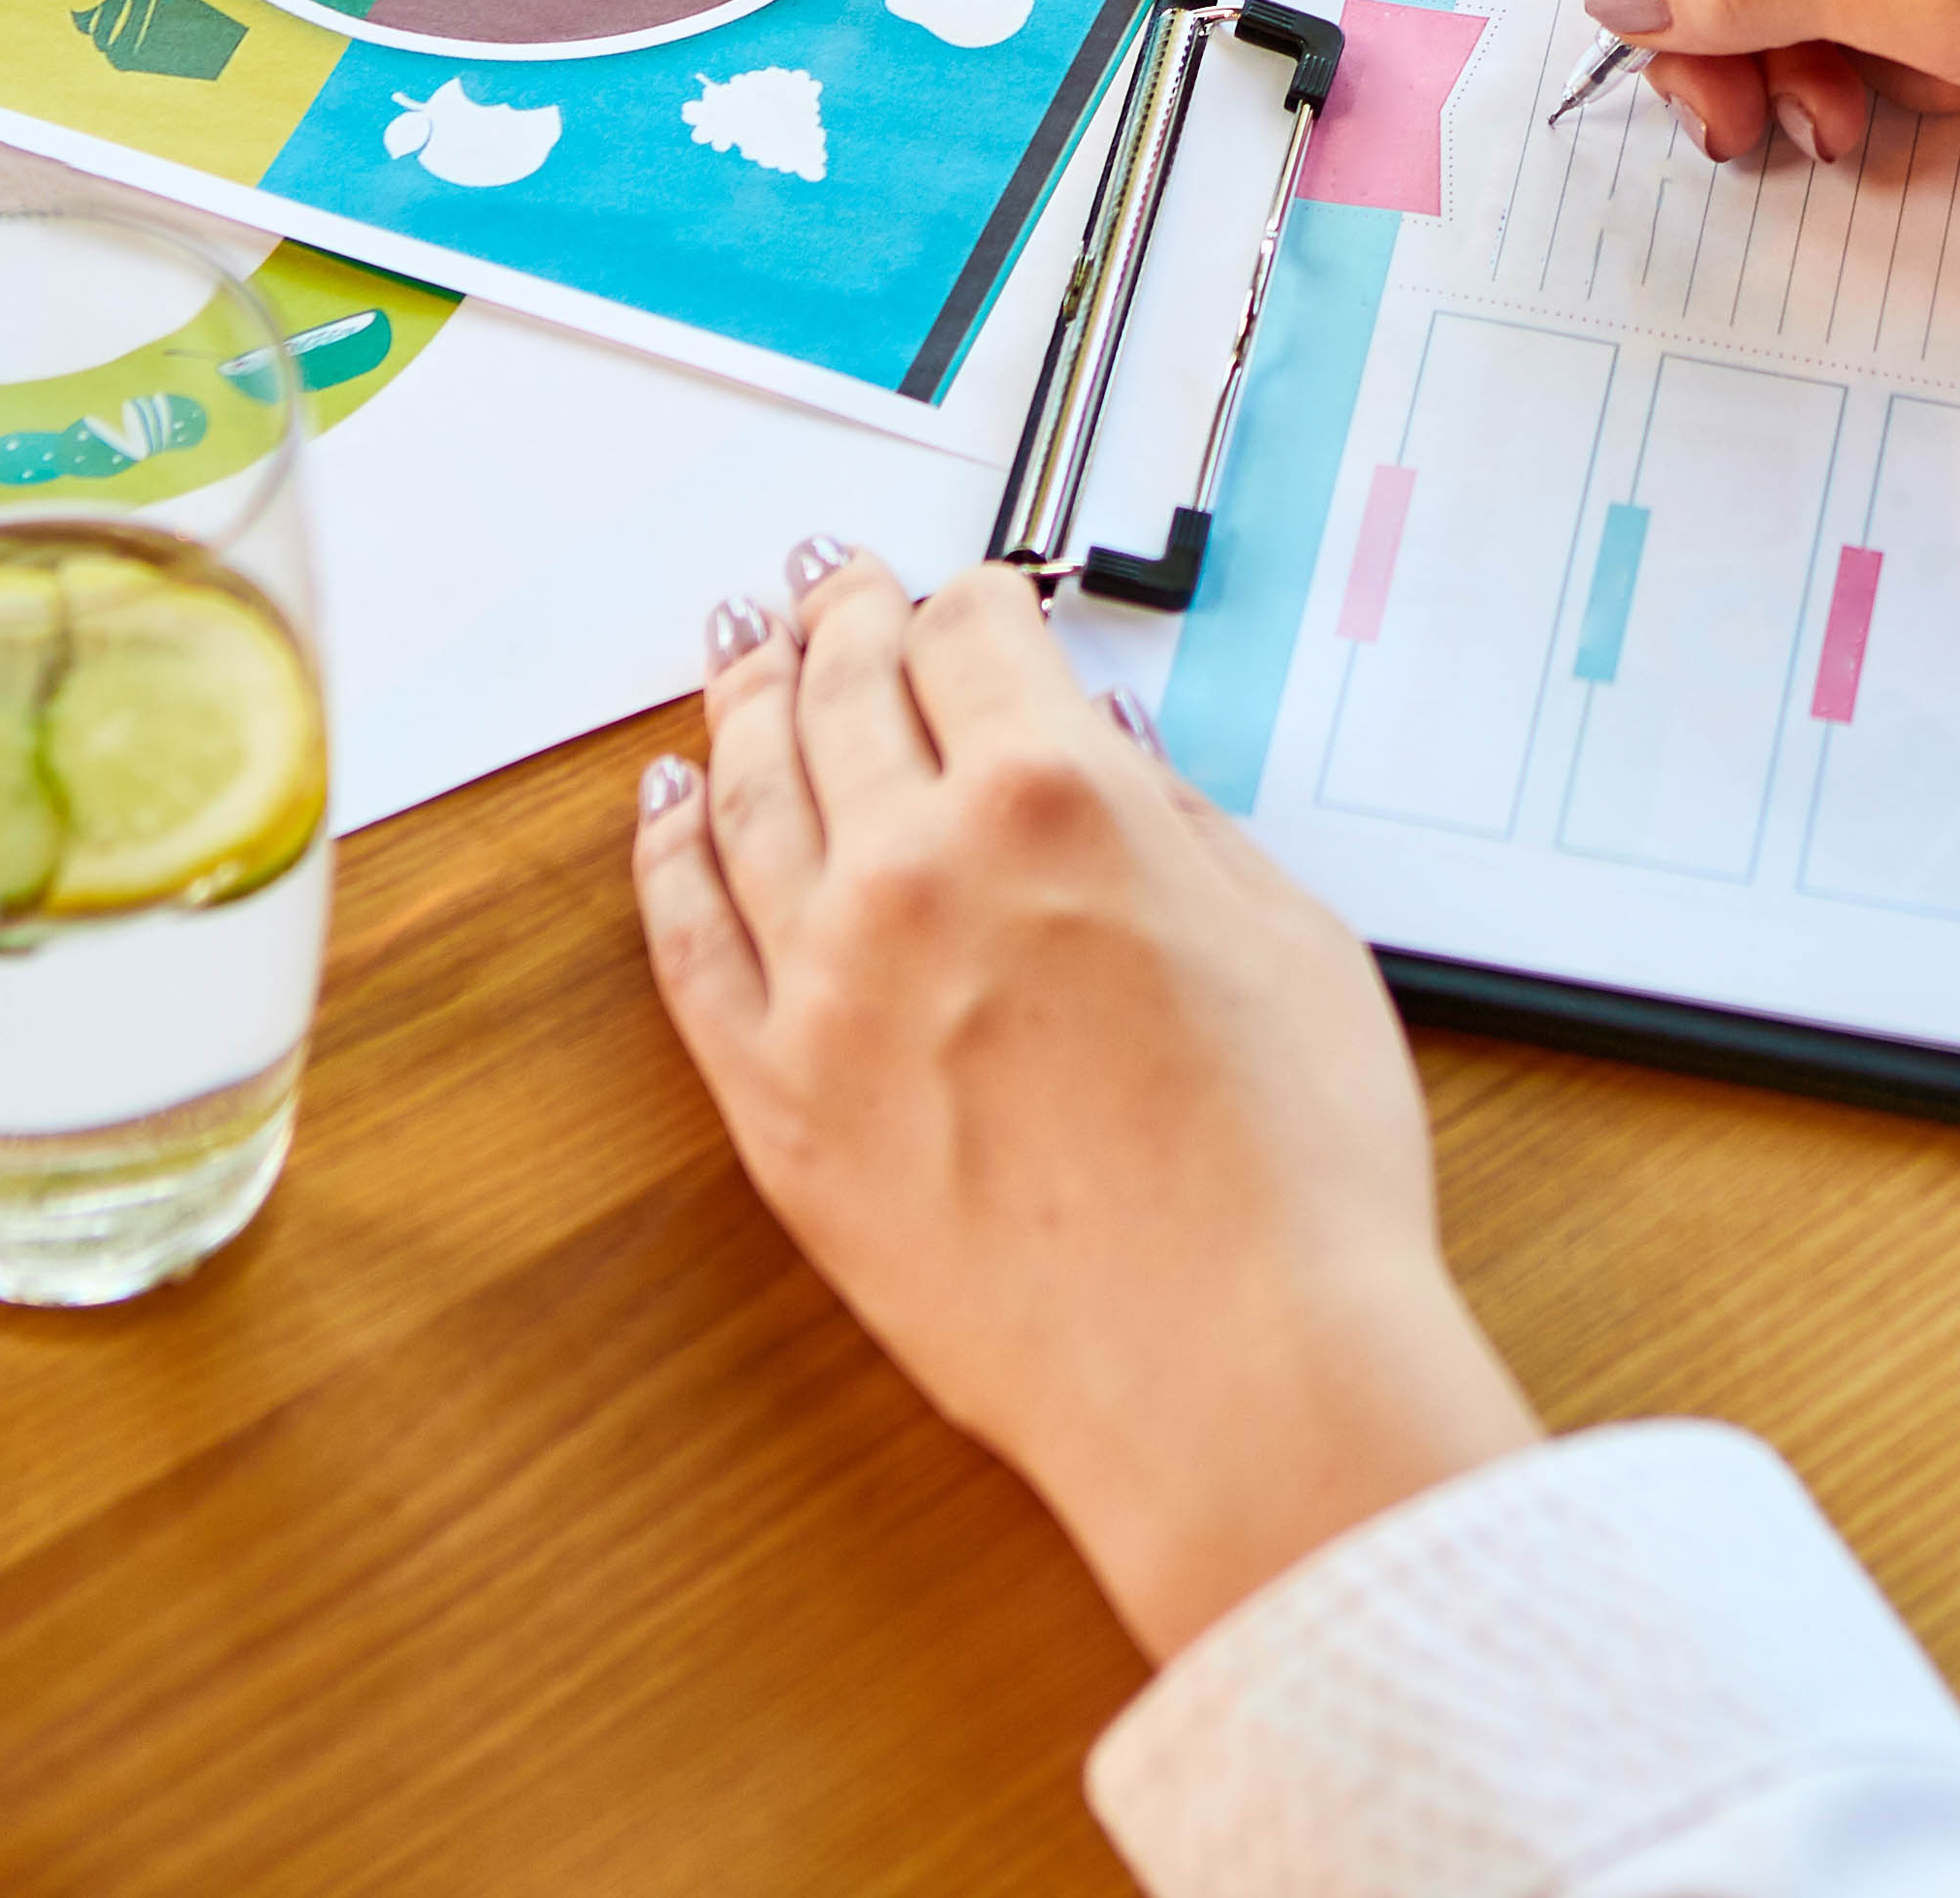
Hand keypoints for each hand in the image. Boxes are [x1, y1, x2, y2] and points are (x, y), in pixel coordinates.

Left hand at [633, 551, 1540, 1658]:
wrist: (1230, 1370)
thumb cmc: (1294, 1175)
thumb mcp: (1291, 938)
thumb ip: (1180, 823)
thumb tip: (1108, 757)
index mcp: (1057, 800)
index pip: (977, 638)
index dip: (973, 599)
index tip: (971, 600)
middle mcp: (919, 866)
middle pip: (847, 693)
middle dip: (842, 623)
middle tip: (832, 588)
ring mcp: (828, 985)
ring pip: (750, 795)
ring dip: (744, 707)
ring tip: (743, 660)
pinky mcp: (774, 1102)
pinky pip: (688, 945)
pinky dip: (668, 858)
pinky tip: (666, 811)